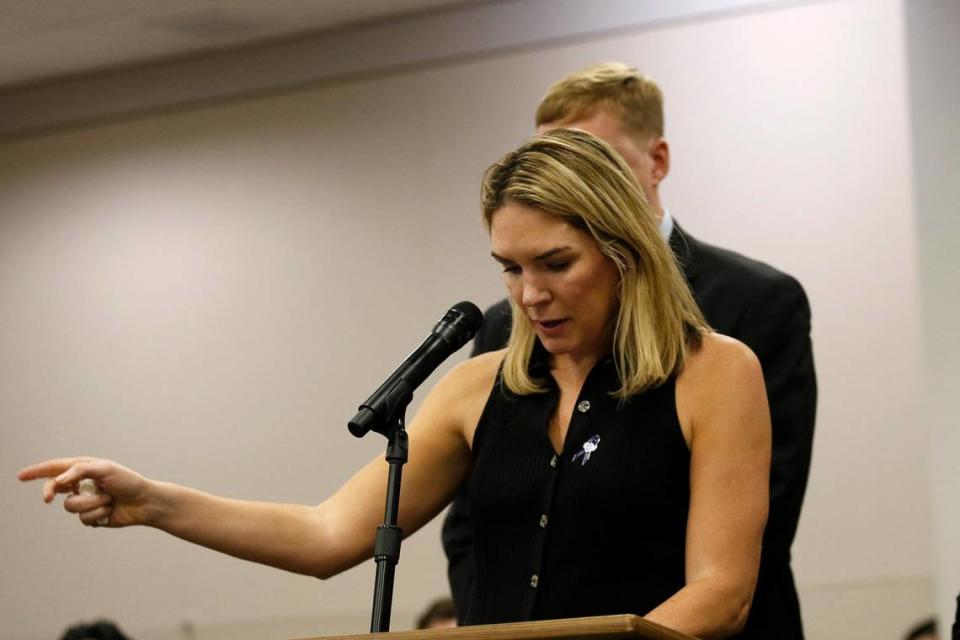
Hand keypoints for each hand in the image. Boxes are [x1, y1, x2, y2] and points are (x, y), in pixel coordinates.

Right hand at [18, 457, 153, 527]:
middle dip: (51, 492)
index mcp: (85, 468)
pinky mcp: (91, 516)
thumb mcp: (105, 469)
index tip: (21, 476)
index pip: (56, 468)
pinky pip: (83, 519)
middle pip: (55, 489)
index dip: (37, 472)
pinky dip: (97, 514)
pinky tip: (110, 510)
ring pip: (70, 506)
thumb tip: (58, 480)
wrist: (144, 502)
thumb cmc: (128, 481)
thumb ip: (79, 470)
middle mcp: (82, 484)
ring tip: (107, 499)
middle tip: (47, 498)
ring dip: (90, 503)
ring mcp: (85, 501)